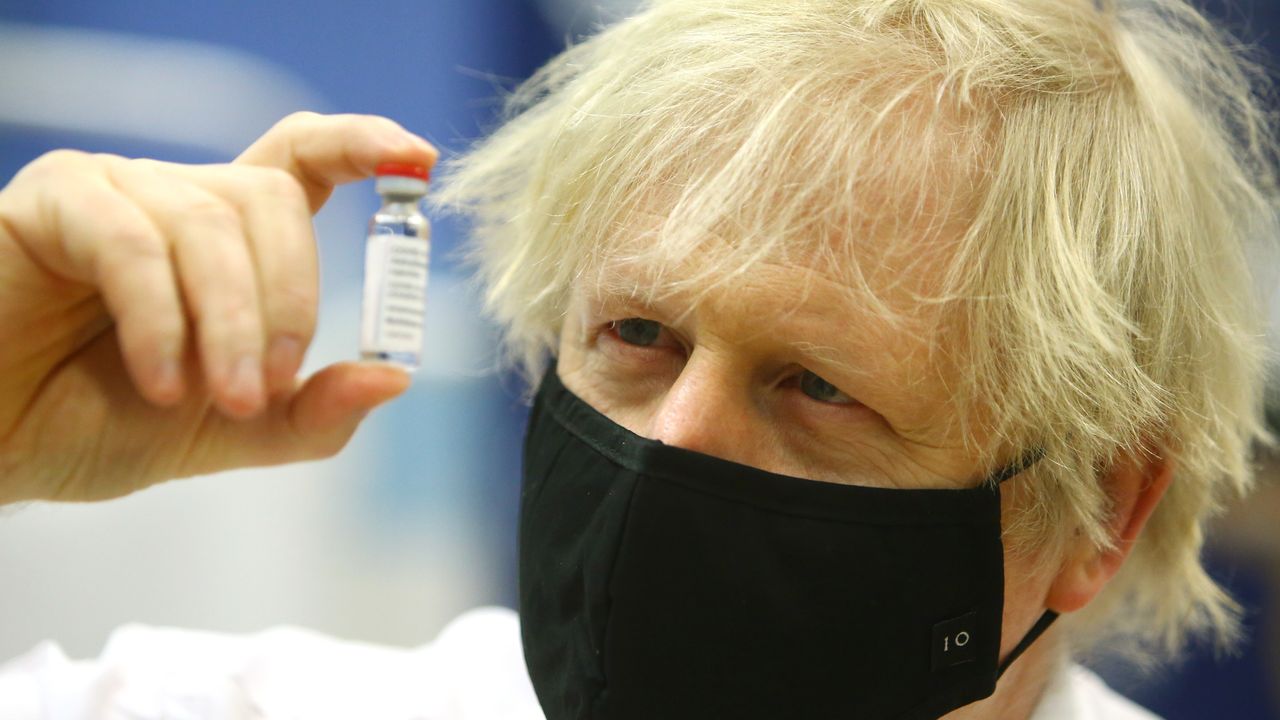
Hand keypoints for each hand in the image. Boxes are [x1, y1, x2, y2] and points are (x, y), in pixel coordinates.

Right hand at [0, 112, 437, 502]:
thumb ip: (310, 412)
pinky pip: (134, 242)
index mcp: (227, 239)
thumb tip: (396, 378)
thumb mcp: (230, 432)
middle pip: (274, 200)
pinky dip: (161, 321)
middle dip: (290, 302)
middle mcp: (176, 199)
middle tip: (266, 387)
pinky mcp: (52, 200)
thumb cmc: (94, 424)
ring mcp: (114, 189)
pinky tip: (159, 381)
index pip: (303, 159)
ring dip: (231, 325)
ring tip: (220, 400)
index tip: (419, 160)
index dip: (362, 146)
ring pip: (211, 223)